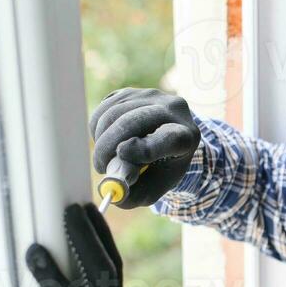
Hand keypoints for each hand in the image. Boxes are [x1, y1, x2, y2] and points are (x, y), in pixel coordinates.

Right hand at [88, 87, 199, 208]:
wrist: (166, 139)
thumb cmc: (160, 168)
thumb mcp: (154, 187)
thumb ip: (134, 194)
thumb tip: (113, 189)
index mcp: (187, 136)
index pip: (169, 139)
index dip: (144, 149)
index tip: (122, 156)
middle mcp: (173, 109)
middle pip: (134, 121)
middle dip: (108, 147)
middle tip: (100, 167)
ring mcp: (151, 96)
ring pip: (114, 114)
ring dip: (101, 140)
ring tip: (106, 157)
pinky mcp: (132, 92)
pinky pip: (104, 107)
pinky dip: (98, 128)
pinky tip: (106, 141)